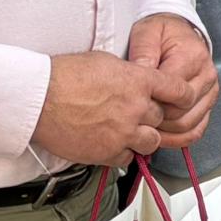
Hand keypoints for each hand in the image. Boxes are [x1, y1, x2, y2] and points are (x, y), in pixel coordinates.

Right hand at [31, 51, 195, 167]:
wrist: (38, 98)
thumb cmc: (65, 75)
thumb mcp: (107, 61)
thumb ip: (130, 74)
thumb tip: (138, 79)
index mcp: (140, 81)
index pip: (180, 91)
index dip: (183, 97)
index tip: (181, 101)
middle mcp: (136, 107)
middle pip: (162, 118)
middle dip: (152, 117)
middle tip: (136, 114)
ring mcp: (122, 132)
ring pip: (151, 142)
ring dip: (143, 138)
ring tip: (128, 132)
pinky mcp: (106, 152)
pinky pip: (127, 159)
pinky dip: (122, 154)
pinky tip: (111, 145)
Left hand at [128, 14, 218, 146]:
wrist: (178, 33)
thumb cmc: (161, 34)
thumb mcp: (147, 33)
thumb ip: (144, 52)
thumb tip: (140, 74)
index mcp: (194, 57)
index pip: (173, 91)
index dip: (150, 101)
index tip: (130, 102)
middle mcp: (207, 76)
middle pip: (180, 112)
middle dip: (154, 119)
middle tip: (133, 118)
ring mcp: (210, 92)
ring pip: (188, 125)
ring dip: (164, 132)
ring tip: (143, 128)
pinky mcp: (207, 104)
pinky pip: (196, 130)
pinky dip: (178, 138)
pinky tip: (160, 136)